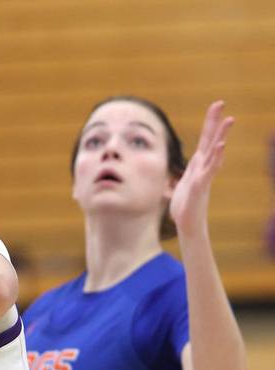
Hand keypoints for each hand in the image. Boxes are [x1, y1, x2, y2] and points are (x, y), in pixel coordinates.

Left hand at [169, 101, 233, 237]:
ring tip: (229, 119)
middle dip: (214, 122)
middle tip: (220, 102)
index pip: (204, 140)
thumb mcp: (182, 185)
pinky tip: (221, 146)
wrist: (188, 224)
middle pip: (210, 140)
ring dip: (221, 135)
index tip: (216, 106)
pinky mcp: (201, 186)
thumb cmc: (185, 206)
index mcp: (197, 165)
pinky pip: (210, 169)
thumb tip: (181, 174)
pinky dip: (216, 157)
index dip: (209, 123)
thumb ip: (185, 176)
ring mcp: (204, 175)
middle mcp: (203, 167)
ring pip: (214, 151)